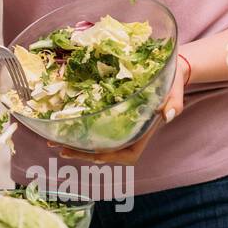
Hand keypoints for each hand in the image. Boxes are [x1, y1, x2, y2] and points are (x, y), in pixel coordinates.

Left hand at [50, 55, 190, 164]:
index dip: (110, 156)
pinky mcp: (113, 116)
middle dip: (83, 154)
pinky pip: (96, 130)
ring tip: (54, 143)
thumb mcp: (174, 89)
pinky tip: (64, 129)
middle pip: (107, 152)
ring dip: (77, 146)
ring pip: (99, 144)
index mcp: (144, 130)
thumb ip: (173, 103)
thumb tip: (167, 115)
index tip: (92, 154)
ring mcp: (121, 125)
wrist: (171, 70)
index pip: (128, 153)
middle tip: (60, 149)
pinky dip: (80, 132)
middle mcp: (131, 132)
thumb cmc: (172, 80)